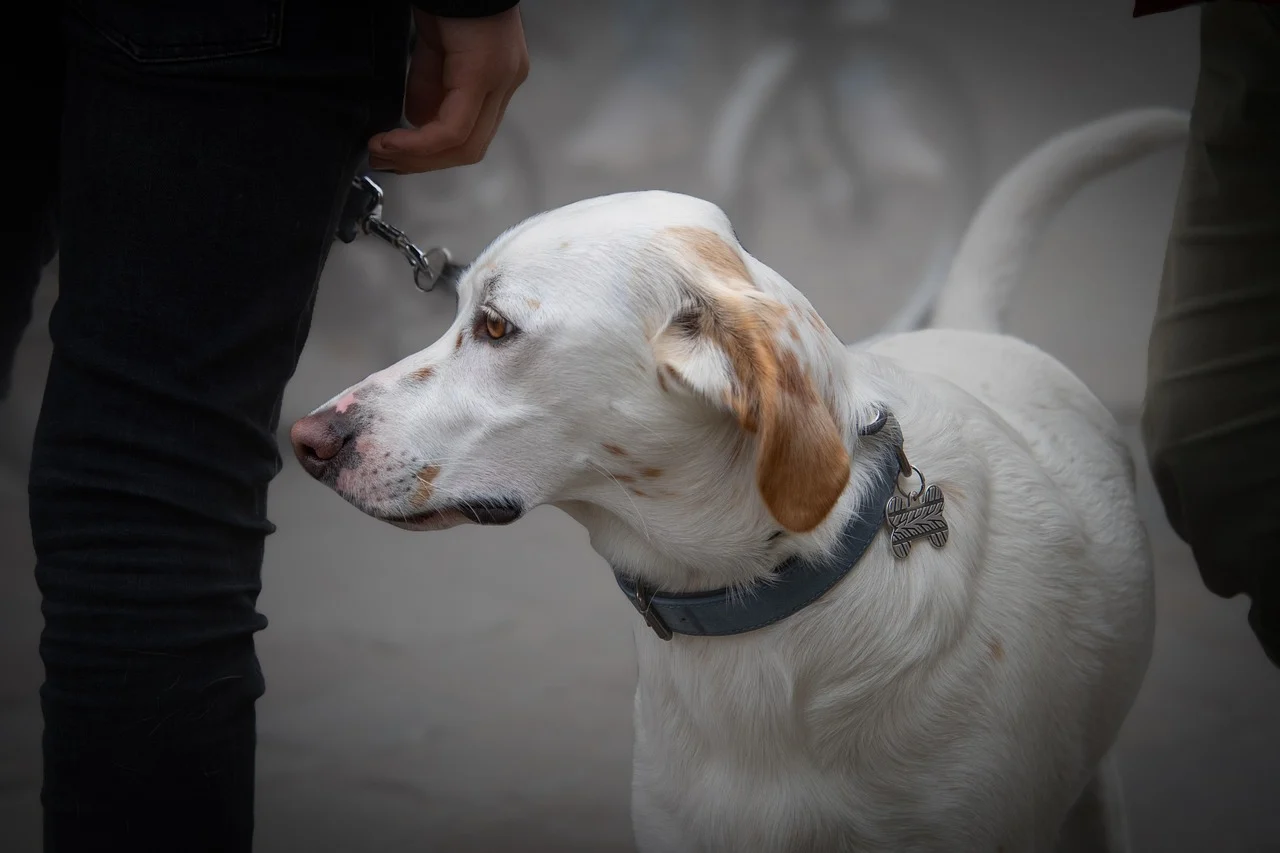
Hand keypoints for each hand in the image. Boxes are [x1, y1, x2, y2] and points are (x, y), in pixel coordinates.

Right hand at [369, 6, 528, 173]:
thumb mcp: (434, 46)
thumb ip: (429, 84)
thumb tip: (415, 120)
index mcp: (496, 76)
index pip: (470, 134)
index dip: (431, 153)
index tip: (396, 154)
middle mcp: (506, 81)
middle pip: (470, 149)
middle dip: (421, 162)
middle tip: (385, 160)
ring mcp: (501, 78)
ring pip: (464, 145)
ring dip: (417, 157)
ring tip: (384, 151)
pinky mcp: (484, 73)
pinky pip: (454, 128)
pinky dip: (419, 142)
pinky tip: (394, 140)